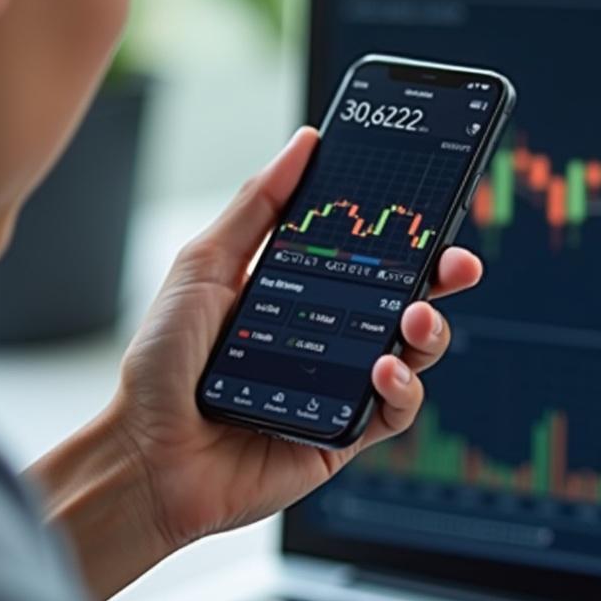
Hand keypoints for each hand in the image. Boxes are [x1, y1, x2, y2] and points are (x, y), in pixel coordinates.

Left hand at [111, 126, 481, 548]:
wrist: (145, 456)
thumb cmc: (162, 364)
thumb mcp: (205, 266)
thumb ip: (257, 205)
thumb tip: (304, 144)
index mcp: (299, 290)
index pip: (366, 252)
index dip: (404, 230)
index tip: (431, 205)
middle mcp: (326, 335)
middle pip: (403, 297)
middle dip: (440, 276)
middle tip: (456, 263)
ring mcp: (339, 386)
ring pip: (412, 353)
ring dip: (428, 330)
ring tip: (414, 317)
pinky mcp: (345, 436)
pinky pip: (395, 411)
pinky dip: (402, 388)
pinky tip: (382, 369)